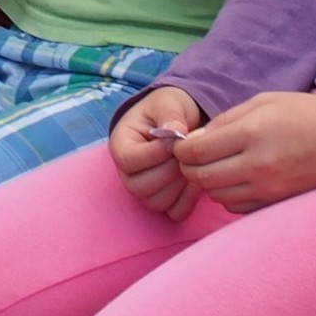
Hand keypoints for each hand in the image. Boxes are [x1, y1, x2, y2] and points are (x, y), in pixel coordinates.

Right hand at [109, 86, 203, 219]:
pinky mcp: (163, 200)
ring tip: (190, 165)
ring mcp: (144, 189)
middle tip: (185, 155)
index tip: (174, 142)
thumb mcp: (168, 102)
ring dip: (179, 186)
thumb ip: (170, 114)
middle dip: (168, 171)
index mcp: (120, 143)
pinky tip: (194, 180)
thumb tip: (175, 131)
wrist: (181, 121)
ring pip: (156, 203)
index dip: (153, 155)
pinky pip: (174, 212)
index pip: (127, 160)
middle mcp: (127, 171)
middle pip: (139, 187)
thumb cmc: (169, 109)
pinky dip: (188, 199)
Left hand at [175, 88, 315, 213]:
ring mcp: (273, 189)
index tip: (183, 145)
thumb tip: (193, 140)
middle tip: (195, 157)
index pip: (194, 153)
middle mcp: (260, 166)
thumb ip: (225, 121)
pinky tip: (241, 179)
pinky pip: (241, 208)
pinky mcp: (283, 203)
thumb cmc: (308, 113)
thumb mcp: (262, 102)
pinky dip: (231, 196)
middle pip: (202, 179)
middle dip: (190, 168)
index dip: (181, 150)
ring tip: (220, 166)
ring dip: (211, 183)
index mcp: (251, 134)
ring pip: (219, 197)